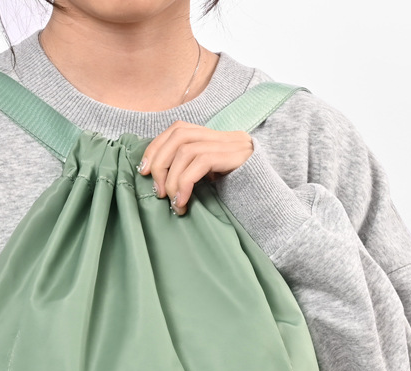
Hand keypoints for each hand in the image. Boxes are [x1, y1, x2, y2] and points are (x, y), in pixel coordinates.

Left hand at [136, 121, 253, 215]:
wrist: (267, 199)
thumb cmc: (235, 193)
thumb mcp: (208, 180)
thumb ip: (189, 172)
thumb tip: (158, 180)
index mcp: (212, 137)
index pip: (177, 129)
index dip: (155, 148)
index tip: (143, 170)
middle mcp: (220, 135)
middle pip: (178, 135)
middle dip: (160, 163)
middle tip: (158, 191)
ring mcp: (229, 144)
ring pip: (186, 150)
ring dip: (173, 179)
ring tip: (173, 201)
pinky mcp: (234, 156)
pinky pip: (200, 163)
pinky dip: (185, 183)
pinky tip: (184, 201)